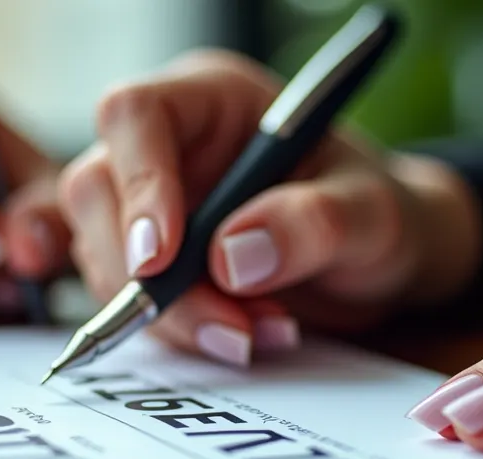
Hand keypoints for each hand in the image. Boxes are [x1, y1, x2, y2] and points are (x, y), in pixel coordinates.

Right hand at [58, 50, 482, 365]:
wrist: (382, 262)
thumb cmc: (383, 214)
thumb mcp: (375, 216)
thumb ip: (315, 224)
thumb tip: (231, 257)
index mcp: (213, 99)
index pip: (137, 115)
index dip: (138, 183)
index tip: (163, 259)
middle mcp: (166, 145)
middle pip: (99, 193)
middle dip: (155, 279)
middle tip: (234, 328)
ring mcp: (148, 205)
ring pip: (105, 258)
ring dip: (175, 315)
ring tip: (262, 332)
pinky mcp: (146, 262)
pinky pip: (125, 301)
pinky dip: (177, 333)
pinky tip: (242, 335)